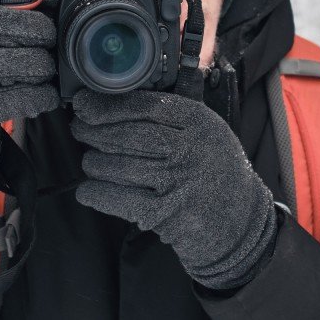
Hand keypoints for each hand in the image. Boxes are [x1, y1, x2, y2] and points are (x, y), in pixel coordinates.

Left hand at [70, 89, 276, 289]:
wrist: (240, 221)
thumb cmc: (214, 171)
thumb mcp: (206, 132)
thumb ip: (170, 114)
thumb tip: (108, 99)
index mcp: (199, 122)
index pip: (145, 106)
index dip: (108, 105)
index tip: (84, 105)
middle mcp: (190, 148)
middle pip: (126, 135)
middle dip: (93, 131)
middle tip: (79, 130)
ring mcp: (178, 182)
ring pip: (116, 166)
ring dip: (94, 164)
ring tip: (90, 161)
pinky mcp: (166, 214)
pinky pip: (117, 198)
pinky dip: (96, 193)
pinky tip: (89, 190)